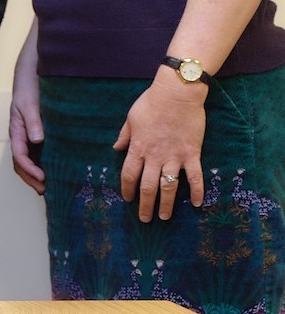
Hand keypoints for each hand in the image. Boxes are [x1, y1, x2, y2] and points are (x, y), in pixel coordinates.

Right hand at [8, 25, 44, 194]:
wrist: (34, 70)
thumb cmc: (29, 86)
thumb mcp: (29, 102)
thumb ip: (32, 121)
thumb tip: (37, 141)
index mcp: (16, 130)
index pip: (19, 156)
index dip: (29, 170)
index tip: (43, 179)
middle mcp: (23, 135)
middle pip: (22, 163)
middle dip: (32, 178)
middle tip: (46, 191)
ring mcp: (31, 134)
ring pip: (31, 160)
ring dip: (38, 174)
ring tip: (52, 186)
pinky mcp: (41, 131)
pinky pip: (40, 152)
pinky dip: (46, 163)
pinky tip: (58, 169)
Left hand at [114, 71, 206, 221]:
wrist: (177, 93)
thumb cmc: (151, 103)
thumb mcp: (131, 118)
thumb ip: (124, 136)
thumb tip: (116, 148)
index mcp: (138, 148)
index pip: (129, 175)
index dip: (127, 189)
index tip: (128, 199)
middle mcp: (155, 156)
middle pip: (148, 186)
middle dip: (145, 205)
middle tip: (145, 219)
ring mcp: (174, 156)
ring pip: (169, 186)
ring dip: (166, 204)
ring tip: (164, 217)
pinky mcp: (192, 154)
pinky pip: (195, 176)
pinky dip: (197, 191)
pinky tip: (196, 204)